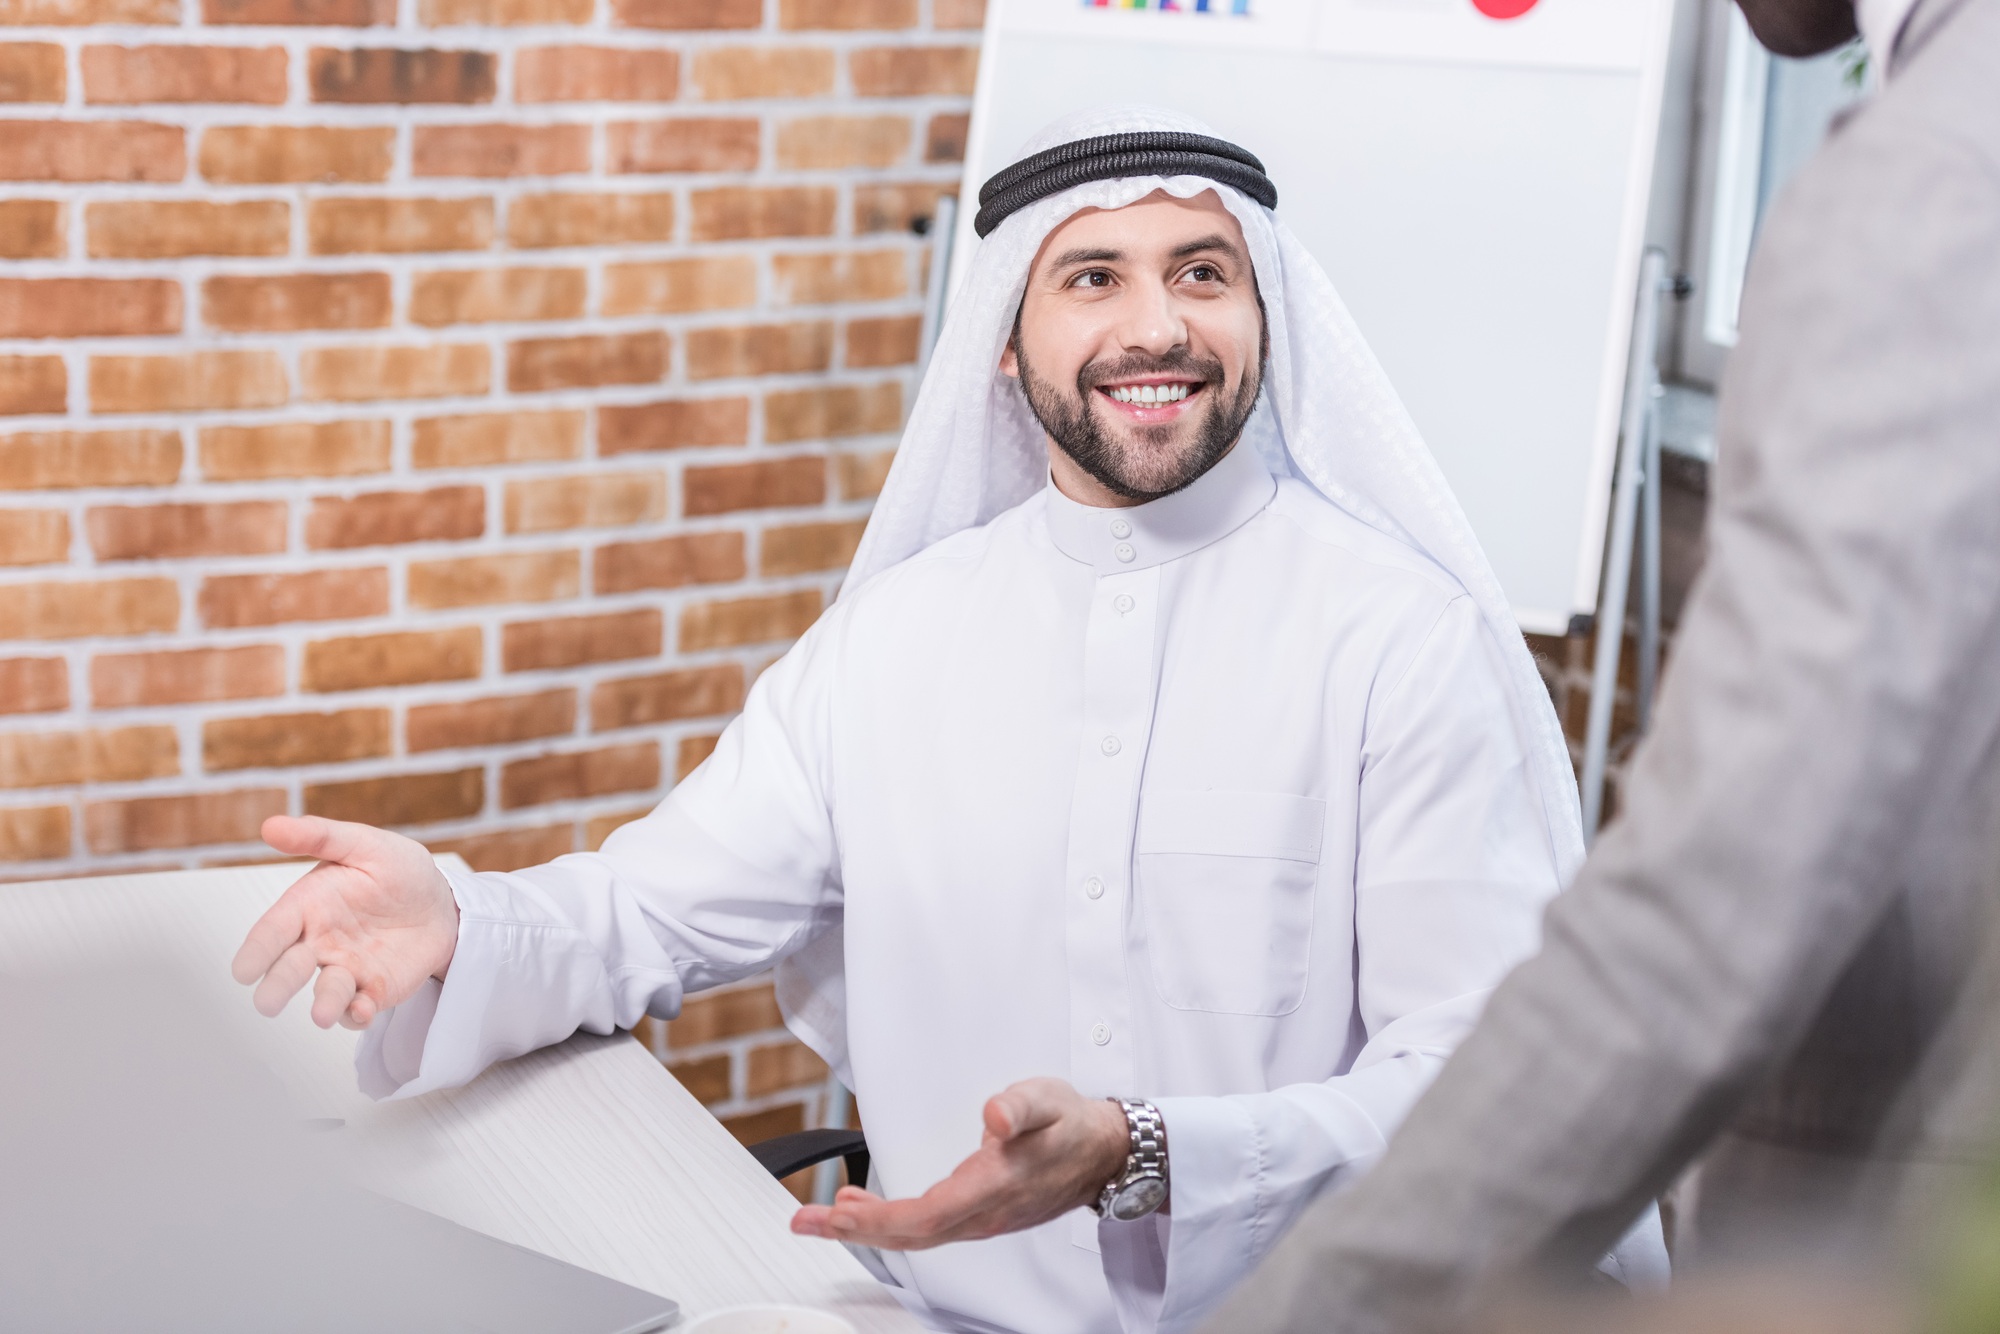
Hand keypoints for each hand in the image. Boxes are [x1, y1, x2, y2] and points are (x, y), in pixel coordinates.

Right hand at [231, 815, 459, 1030]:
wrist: (441, 902)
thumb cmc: (397, 870)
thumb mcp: (365, 844)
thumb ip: (321, 836)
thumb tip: (271, 826)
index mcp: (308, 906)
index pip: (273, 931)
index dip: (256, 950)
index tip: (243, 971)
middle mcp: (319, 943)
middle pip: (290, 968)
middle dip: (277, 985)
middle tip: (267, 1003)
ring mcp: (345, 970)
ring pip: (325, 993)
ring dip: (322, 1005)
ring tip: (322, 1013)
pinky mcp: (372, 991)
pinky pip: (358, 1009)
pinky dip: (356, 1014)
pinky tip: (363, 1009)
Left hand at [790, 1077, 1132, 1249]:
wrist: (1104, 1152)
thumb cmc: (1072, 1124)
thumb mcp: (1047, 1099)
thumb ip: (1018, 1107)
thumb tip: (993, 1116)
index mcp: (994, 1186)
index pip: (927, 1215)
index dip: (879, 1220)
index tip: (838, 1212)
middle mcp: (985, 1213)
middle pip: (911, 1235)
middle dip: (854, 1230)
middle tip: (807, 1221)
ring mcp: (982, 1220)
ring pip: (917, 1236)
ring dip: (868, 1229)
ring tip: (825, 1216)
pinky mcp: (981, 1216)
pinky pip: (929, 1229)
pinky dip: (892, 1223)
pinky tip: (870, 1207)